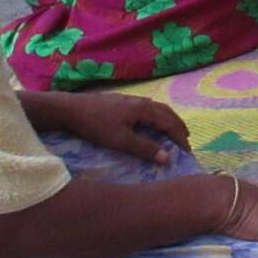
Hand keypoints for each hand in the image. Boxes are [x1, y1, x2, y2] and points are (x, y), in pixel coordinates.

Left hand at [26, 91, 190, 162]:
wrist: (70, 109)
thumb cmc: (96, 125)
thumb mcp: (120, 140)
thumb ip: (144, 148)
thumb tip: (167, 157)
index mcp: (144, 109)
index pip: (170, 122)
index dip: (180, 137)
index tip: (187, 151)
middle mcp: (141, 101)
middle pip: (167, 112)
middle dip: (178, 127)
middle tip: (185, 141)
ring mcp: (131, 100)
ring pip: (157, 109)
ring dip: (168, 121)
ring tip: (172, 132)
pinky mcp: (121, 102)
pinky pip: (148, 109)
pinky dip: (156, 118)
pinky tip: (150, 124)